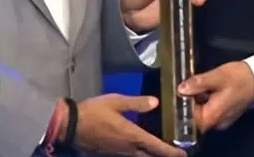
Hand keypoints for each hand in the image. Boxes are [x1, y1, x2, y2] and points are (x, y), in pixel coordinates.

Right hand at [71, 93, 185, 156]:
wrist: (70, 126)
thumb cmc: (93, 112)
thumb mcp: (116, 102)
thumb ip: (136, 103)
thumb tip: (156, 102)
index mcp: (132, 136)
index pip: (156, 147)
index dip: (171, 152)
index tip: (183, 154)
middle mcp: (127, 148)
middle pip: (150, 156)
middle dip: (163, 156)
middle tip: (176, 154)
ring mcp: (118, 152)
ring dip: (151, 155)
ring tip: (161, 151)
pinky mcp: (110, 152)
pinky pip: (130, 155)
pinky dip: (140, 153)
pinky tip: (141, 148)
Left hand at [178, 61, 253, 131]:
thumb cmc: (240, 78)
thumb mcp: (217, 77)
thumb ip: (198, 83)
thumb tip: (181, 89)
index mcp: (212, 117)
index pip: (188, 119)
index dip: (184, 105)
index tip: (184, 91)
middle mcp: (216, 123)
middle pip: (194, 116)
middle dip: (192, 100)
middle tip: (196, 84)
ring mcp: (220, 120)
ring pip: (202, 112)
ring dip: (199, 99)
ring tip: (206, 85)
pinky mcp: (224, 115)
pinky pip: (210, 110)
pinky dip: (207, 100)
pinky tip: (212, 89)